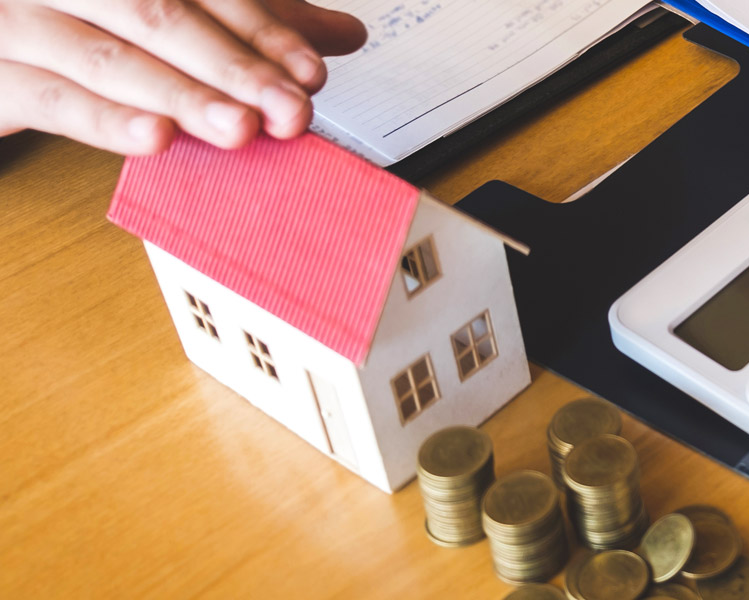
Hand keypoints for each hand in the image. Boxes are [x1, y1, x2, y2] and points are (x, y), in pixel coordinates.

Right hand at [0, 0, 366, 153]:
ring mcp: (21, 20)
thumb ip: (251, 23)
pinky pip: (52, 97)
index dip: (263, 31)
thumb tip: (344, 34)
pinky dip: (107, 120)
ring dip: (182, 96)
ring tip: (240, 129)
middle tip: (291, 111)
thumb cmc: (78, 29)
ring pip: (109, 56)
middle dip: (234, 68)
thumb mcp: (170, 19)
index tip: (312, 74)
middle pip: (161, 16)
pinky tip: (155, 137)